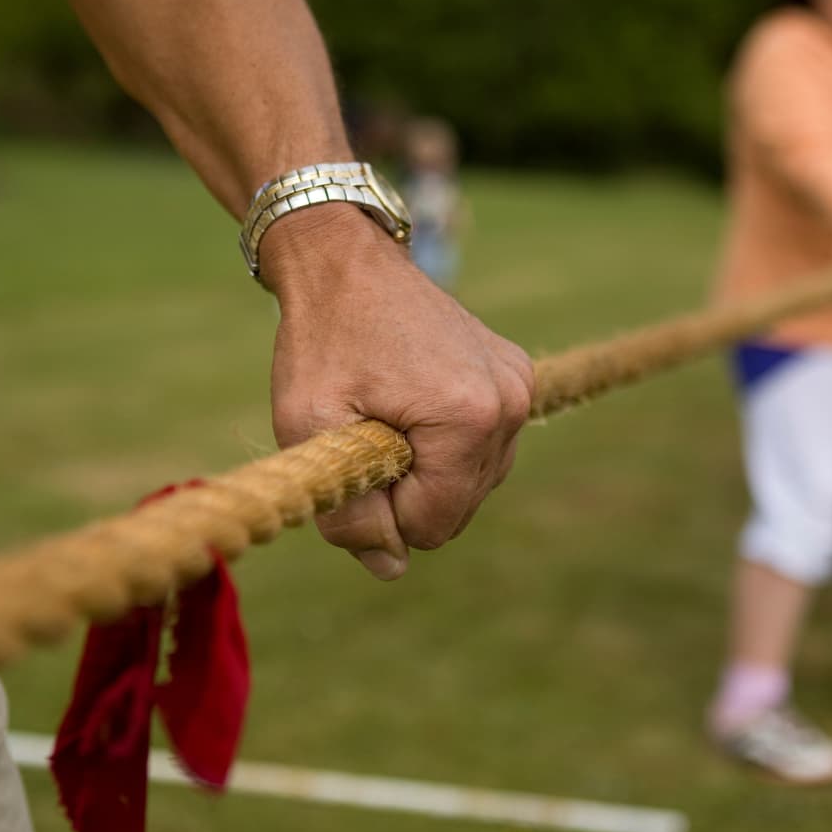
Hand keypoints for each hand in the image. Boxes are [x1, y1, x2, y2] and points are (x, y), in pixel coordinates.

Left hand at [263, 204, 533, 579]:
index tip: (351, 458)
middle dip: (404, 493)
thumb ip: (348, 511)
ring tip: (385, 416)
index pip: (433, 525)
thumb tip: (390, 570)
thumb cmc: (320, 339)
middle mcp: (511, 404)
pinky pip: (482, 450)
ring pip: (472, 484)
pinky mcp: (517, 377)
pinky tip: (408, 406)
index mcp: (469, 418)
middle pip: (457, 510)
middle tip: (363, 434)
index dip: (381, 513)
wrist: (344, 260)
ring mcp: (520, 388)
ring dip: (423, 472)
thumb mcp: (311, 429)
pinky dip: (443, 446)